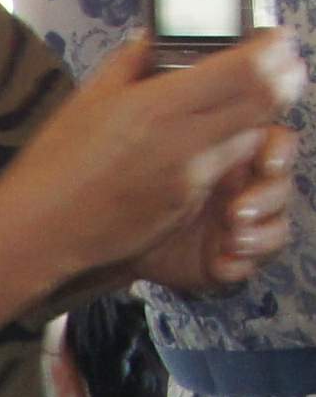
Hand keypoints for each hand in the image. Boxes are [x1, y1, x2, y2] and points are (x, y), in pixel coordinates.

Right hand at [8, 35, 304, 292]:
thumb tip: (156, 34)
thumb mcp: (89, 98)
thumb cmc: (54, 164)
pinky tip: (207, 143)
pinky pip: (224, 169)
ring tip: (243, 102)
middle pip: (269, 99)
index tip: (274, 38)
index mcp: (158, 104)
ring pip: (253, 136)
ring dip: (258, 115)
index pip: (249, 68)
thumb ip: (132, 61)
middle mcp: (184, 140)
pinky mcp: (187, 204)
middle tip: (279, 64)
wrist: (38, 231)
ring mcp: (190, 176)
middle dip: (284, 77)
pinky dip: (229, 150)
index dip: (275, 48)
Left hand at [130, 135, 302, 295]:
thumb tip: (235, 132)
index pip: (275, 145)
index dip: (279, 152)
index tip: (269, 165)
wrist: (117, 237)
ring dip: (260, 236)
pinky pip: (250, 262)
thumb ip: (204, 149)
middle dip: (267, 199)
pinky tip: (220, 264)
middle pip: (280, 187)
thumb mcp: (168, 165)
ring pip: (276, 226)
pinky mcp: (232, 257)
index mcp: (238, 155)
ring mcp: (244, 224)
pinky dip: (238, 264)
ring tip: (233, 240)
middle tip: (236, 213)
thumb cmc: (143, 190)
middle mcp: (248, 188)